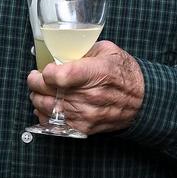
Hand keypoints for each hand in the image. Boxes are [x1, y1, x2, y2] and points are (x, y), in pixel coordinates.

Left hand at [26, 40, 143, 134]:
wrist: (141, 100)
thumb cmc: (124, 74)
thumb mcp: (107, 51)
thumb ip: (82, 49)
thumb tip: (60, 51)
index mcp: (96, 73)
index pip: (60, 76)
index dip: (46, 72)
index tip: (46, 68)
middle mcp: (90, 96)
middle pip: (47, 92)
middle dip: (35, 82)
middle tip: (36, 77)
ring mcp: (85, 114)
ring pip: (46, 108)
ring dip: (38, 98)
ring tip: (41, 91)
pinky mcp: (83, 128)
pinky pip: (53, 124)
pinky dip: (45, 114)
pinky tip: (48, 106)